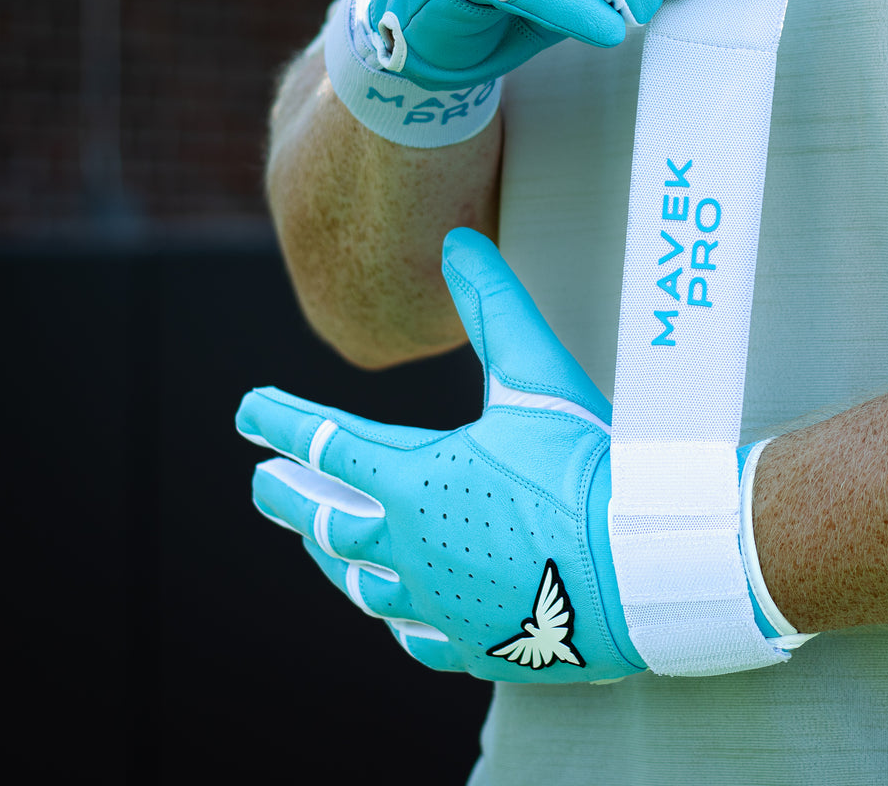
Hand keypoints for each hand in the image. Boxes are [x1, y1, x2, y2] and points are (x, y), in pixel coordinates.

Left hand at [235, 227, 645, 682]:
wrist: (639, 564)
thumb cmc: (587, 465)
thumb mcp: (537, 377)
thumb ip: (494, 308)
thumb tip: (457, 243)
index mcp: (415, 483)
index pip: (328, 444)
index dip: (282, 422)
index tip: (248, 414)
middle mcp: (410, 549)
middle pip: (326, 523)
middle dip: (289, 498)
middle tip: (263, 485)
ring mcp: (440, 605)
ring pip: (364, 586)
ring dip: (335, 559)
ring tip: (322, 547)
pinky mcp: (476, 644)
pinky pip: (419, 637)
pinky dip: (403, 620)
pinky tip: (403, 619)